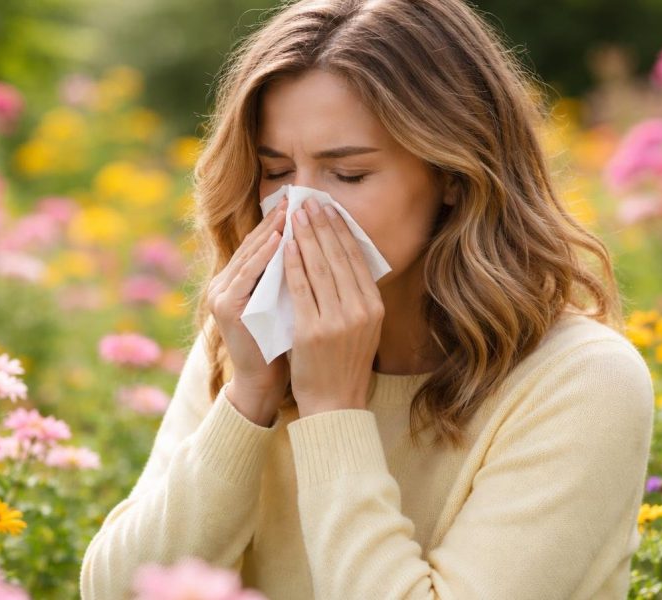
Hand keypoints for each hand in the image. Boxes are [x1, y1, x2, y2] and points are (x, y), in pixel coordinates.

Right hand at [206, 196, 290, 420]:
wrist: (265, 381)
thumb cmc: (281, 342)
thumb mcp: (287, 302)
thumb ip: (292, 276)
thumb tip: (316, 245)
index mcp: (238, 281)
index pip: (262, 244)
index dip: (283, 224)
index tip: (306, 205)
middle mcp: (224, 283)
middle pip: (254, 244)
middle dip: (278, 221)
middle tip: (299, 198)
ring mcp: (221, 294)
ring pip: (249, 255)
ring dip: (270, 232)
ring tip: (292, 212)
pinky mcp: (225, 307)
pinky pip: (247, 275)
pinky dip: (263, 256)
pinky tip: (281, 241)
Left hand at [284, 197, 383, 417]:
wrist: (335, 404)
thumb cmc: (344, 365)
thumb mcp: (364, 329)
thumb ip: (358, 299)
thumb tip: (345, 261)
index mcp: (374, 307)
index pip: (356, 260)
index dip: (341, 231)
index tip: (329, 210)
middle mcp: (360, 310)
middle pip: (339, 257)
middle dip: (323, 226)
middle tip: (310, 202)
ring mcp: (337, 320)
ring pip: (320, 267)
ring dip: (307, 236)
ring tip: (296, 215)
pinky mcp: (313, 330)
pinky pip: (301, 288)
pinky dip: (294, 263)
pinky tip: (287, 245)